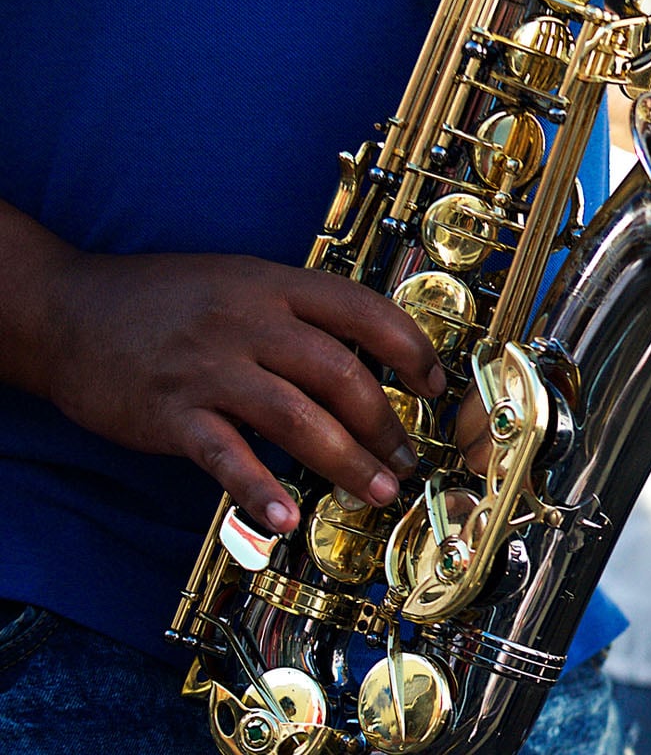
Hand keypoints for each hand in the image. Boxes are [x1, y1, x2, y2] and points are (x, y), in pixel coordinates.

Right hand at [41, 254, 443, 534]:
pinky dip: (260, 491)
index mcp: (273, 285)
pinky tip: (286, 520)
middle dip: (385, 425)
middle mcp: (248, 322)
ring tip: (376, 492)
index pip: (365, 312)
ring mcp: (209, 368)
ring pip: (299, 420)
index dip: (411, 350)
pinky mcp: (171, 413)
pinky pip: (226, 457)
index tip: (434, 385)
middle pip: (341, 375)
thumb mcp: (239, 281)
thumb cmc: (162, 300)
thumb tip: (368, 357)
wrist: (64, 311)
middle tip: (405, 459)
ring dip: (347, 462)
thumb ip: (297, 313)